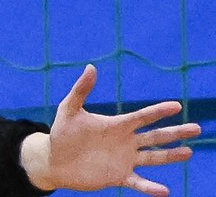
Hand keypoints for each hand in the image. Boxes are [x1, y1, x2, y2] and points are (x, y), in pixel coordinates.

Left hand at [20, 65, 200, 195]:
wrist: (54, 160)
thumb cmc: (62, 133)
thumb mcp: (69, 109)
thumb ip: (81, 90)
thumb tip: (91, 67)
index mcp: (117, 125)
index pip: (142, 117)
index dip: (158, 111)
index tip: (177, 106)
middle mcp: (126, 142)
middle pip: (155, 136)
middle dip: (175, 132)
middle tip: (197, 128)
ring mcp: (124, 160)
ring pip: (153, 158)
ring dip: (171, 156)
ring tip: (189, 152)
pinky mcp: (118, 177)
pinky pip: (138, 182)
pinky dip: (150, 187)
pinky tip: (165, 190)